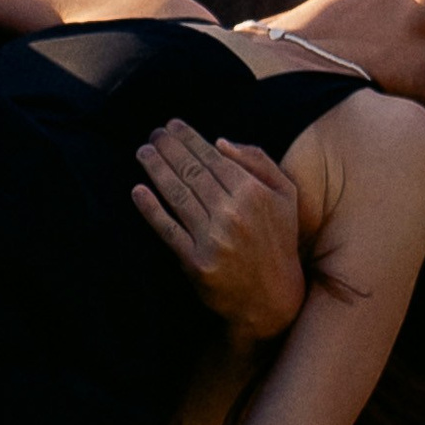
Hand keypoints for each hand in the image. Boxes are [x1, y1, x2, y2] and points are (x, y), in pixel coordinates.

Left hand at [134, 121, 305, 342]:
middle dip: (169, 148)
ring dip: (156, 170)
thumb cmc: (278, 241)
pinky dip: (151, 209)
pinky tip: (138, 191)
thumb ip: (259, 162)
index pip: (213, 158)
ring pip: (177, 195)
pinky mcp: (196, 263)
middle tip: (153, 134)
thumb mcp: (285, 196)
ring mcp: (213, 239)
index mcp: (255, 193)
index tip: (172, 126)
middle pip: (192, 172)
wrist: (273, 299)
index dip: (189, 139)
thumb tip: (221, 142)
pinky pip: (168, 230)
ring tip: (143, 152)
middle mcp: (234, 213)